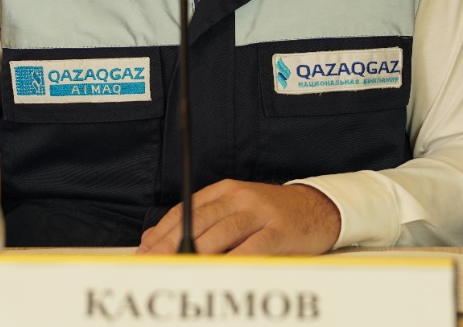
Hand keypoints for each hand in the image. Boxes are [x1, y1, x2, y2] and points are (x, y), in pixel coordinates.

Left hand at [137, 180, 341, 255]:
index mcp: (225, 190)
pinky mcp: (279, 230)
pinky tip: (219, 272)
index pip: (185, 210)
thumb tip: (154, 242)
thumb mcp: (235, 210)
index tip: (145, 251)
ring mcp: (260, 212)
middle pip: (198, 221)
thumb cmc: (270, 216)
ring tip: (179, 269)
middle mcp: (240, 197)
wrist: (317, 208)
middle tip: (155, 264)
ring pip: (221, 233)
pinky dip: (233, 261)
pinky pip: (252, 248)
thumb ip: (201, 223)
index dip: (162, 232)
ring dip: (197, 254)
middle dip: (172, 245)